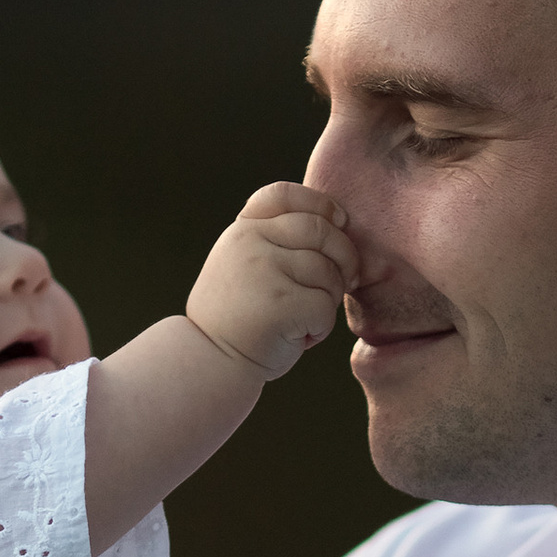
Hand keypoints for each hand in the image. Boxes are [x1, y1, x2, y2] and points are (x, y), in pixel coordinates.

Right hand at [186, 181, 357, 380]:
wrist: (210, 362)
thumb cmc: (239, 317)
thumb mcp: (244, 264)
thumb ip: (276, 240)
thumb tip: (341, 225)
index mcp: (243, 229)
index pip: (284, 195)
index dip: (321, 203)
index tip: (339, 221)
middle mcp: (249, 241)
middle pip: (321, 230)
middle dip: (345, 256)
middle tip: (347, 281)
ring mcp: (263, 270)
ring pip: (328, 272)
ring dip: (329, 300)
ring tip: (305, 318)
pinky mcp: (280, 302)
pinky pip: (325, 307)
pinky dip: (322, 327)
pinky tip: (300, 337)